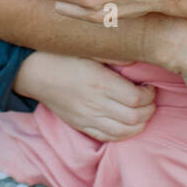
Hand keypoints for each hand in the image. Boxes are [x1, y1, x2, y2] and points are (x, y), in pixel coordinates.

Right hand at [13, 51, 156, 141]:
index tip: (149, 86)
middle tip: (150, 99)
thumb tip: (135, 63)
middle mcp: (95, 103)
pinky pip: (108, 137)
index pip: (135, 99)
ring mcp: (88, 117)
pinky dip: (124, 134)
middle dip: (149, 109)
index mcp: (100, 82)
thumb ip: (113, 55)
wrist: (36, 74)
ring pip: (123, 132)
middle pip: (134, 117)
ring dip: (140, 124)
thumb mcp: (88, 49)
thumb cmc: (63, 57)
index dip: (149, 95)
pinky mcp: (82, 125)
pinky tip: (128, 124)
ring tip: (143, 112)